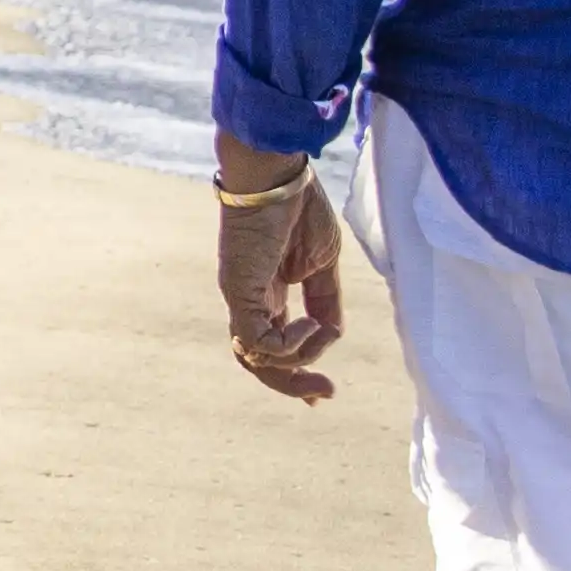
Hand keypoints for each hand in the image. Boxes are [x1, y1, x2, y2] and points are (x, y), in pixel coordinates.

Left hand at [215, 169, 345, 403]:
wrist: (279, 176)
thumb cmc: (300, 208)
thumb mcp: (323, 263)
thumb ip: (325, 302)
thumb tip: (330, 337)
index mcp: (269, 295)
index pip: (274, 346)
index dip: (298, 371)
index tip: (324, 391)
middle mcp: (251, 302)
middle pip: (262, 363)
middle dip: (294, 385)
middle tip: (325, 393)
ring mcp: (242, 299)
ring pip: (257, 358)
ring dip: (294, 366)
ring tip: (318, 342)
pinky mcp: (240, 292)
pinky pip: (258, 340)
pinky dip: (287, 345)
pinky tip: (308, 328)